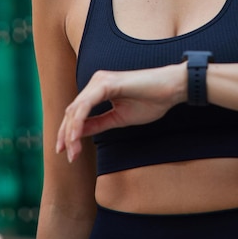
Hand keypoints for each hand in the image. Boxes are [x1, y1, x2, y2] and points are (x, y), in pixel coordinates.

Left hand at [56, 64, 185, 162]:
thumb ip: (98, 124)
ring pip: (76, 109)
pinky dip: (78, 122)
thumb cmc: (150, 102)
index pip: (77, 112)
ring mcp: (100, 81)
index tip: (68, 153)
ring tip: (73, 152)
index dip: (69, 133)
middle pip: (72, 111)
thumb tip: (77, 134)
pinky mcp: (106, 83)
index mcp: (99, 89)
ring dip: (71, 133)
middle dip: (66, 135)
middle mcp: (97, 82)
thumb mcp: (118, 118)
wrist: (171, 89)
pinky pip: (85, 105)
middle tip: (68, 157)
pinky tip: (76, 137)